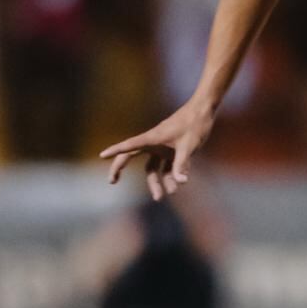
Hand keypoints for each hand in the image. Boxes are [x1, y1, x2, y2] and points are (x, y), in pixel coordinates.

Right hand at [102, 100, 217, 200]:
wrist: (204, 110)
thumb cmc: (195, 124)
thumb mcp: (189, 146)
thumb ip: (182, 165)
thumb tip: (180, 182)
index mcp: (153, 138)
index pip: (129, 145)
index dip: (115, 150)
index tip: (102, 155)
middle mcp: (154, 142)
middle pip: (132, 156)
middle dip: (121, 169)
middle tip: (112, 182)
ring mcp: (163, 146)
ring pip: (153, 167)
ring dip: (157, 181)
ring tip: (162, 197)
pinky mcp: (173, 149)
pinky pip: (167, 165)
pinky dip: (171, 175)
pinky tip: (179, 183)